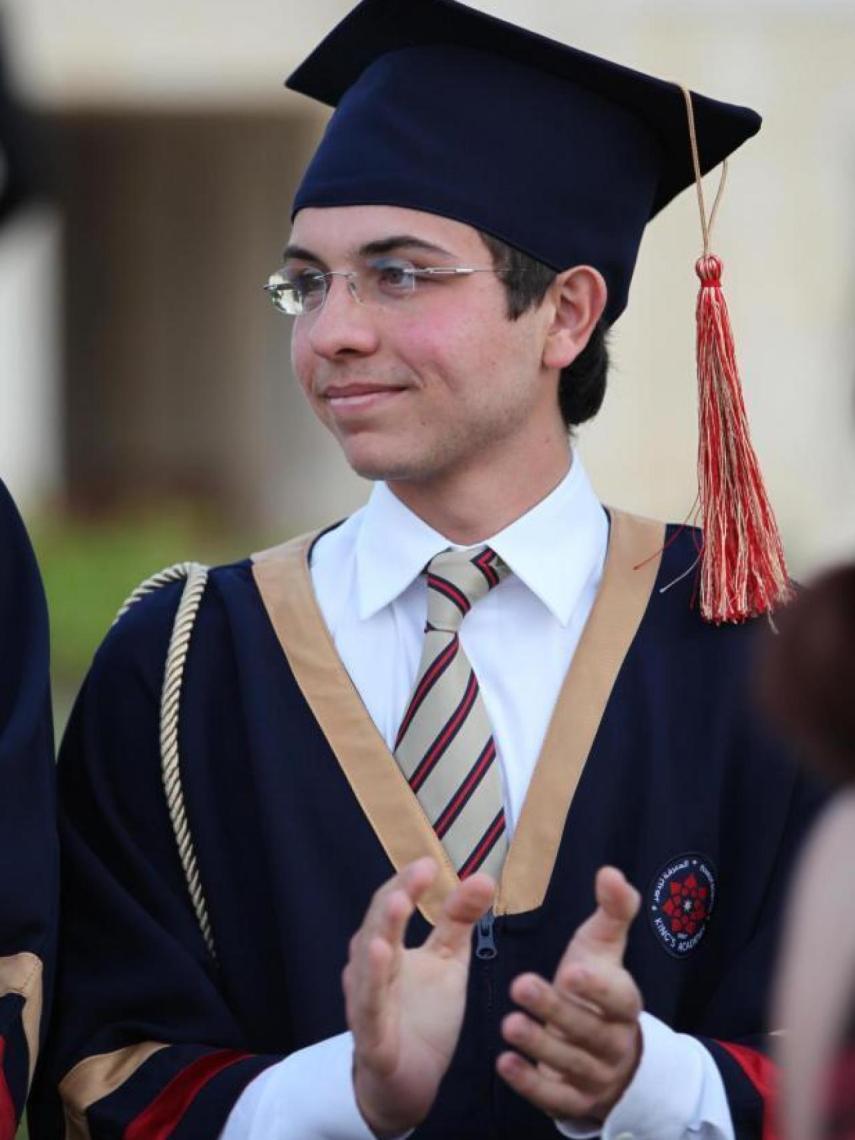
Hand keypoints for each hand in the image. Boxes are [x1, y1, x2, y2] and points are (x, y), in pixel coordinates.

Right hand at [343, 857, 494, 1137]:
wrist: (410, 1082)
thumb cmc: (424, 1016)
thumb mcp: (448, 962)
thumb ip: (460, 921)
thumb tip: (483, 877)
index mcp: (388, 947)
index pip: (392, 904)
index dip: (409, 882)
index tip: (430, 862)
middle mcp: (371, 968)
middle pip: (379, 924)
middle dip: (397, 896)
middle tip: (418, 873)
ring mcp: (368, 1000)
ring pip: (369, 961)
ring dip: (383, 930)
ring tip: (399, 902)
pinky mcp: (372, 1036)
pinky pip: (370, 1005)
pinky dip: (374, 981)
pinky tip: (381, 954)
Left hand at [497, 865, 642, 1122]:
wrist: (606, 1051)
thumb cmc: (597, 985)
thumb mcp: (604, 947)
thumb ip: (611, 910)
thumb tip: (610, 872)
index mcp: (624, 1004)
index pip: (619, 999)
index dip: (598, 988)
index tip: (571, 971)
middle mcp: (614, 1042)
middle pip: (588, 1031)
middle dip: (556, 1010)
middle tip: (521, 984)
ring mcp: (595, 1076)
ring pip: (570, 1064)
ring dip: (539, 1045)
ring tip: (509, 1023)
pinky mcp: (574, 1100)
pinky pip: (554, 1098)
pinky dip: (530, 1083)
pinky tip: (505, 1063)